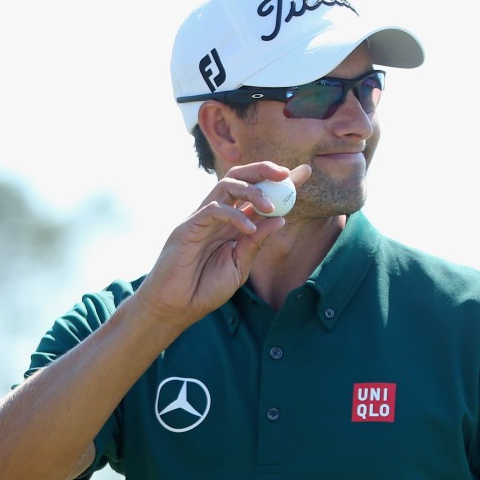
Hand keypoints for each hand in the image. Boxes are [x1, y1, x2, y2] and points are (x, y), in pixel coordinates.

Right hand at [136, 162, 311, 328]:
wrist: (175, 308)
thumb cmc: (204, 289)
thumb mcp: (239, 267)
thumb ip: (256, 243)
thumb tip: (280, 219)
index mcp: (231, 224)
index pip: (256, 196)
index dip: (278, 182)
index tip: (304, 172)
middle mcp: (217, 216)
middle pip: (239, 178)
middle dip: (263, 170)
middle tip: (286, 174)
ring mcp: (201, 218)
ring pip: (226, 185)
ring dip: (252, 190)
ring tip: (270, 206)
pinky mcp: (188, 226)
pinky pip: (214, 209)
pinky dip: (235, 215)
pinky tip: (249, 230)